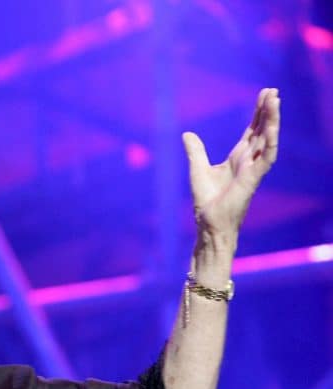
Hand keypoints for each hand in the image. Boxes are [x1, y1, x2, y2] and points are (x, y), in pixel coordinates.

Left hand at [182, 88, 279, 242]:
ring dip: (272, 121)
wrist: (209, 222)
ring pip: (268, 139)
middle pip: (262, 130)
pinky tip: (272, 127)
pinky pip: (266, 157)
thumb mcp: (198, 169)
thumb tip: (187, 134)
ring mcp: (253, 169)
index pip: (252, 130)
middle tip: (273, 91)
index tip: (264, 95)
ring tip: (275, 100)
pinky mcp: (253, 178)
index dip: (258, 113)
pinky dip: (270, 141)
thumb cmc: (207, 200)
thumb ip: (196, 151)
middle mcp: (249, 161)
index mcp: (238, 158)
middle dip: (268, 111)